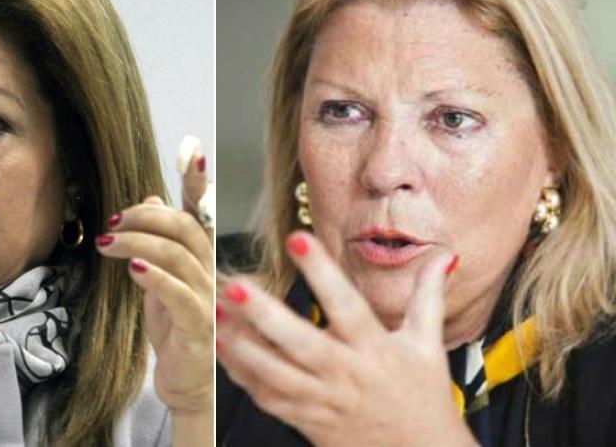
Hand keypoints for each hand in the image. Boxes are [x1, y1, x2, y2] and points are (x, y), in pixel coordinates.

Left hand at [95, 151, 212, 415]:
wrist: (186, 380)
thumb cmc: (174, 327)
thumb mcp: (159, 276)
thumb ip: (156, 239)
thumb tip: (150, 196)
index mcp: (202, 256)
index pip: (201, 212)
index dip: (197, 182)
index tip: (191, 151)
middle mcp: (210, 270)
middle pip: (185, 227)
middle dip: (145, 216)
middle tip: (111, 221)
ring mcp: (208, 297)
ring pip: (177, 254)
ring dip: (137, 242)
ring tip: (107, 242)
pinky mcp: (198, 326)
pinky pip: (178, 292)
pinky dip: (155, 276)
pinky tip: (132, 268)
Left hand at [216, 231, 477, 446]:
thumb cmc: (423, 397)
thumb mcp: (428, 345)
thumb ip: (427, 296)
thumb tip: (443, 257)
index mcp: (375, 349)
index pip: (346, 304)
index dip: (321, 271)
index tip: (298, 238)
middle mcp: (345, 374)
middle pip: (299, 343)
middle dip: (264, 315)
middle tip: (235, 285)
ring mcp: (322, 401)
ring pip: (275, 374)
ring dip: (242, 345)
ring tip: (216, 314)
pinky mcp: (307, 422)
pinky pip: (269, 399)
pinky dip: (244, 375)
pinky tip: (224, 349)